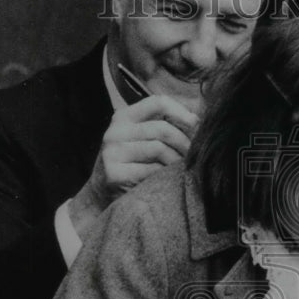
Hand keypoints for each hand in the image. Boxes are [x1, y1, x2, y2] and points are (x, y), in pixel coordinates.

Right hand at [68, 95, 197, 237]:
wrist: (100, 196)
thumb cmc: (129, 166)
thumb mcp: (139, 140)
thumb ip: (161, 127)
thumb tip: (198, 120)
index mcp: (123, 117)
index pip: (157, 102)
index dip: (182, 112)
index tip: (197, 125)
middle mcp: (115, 131)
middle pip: (162, 129)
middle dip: (185, 143)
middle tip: (196, 157)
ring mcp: (112, 152)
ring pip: (159, 149)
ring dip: (177, 162)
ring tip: (183, 170)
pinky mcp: (114, 173)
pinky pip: (152, 171)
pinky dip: (165, 176)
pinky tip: (168, 181)